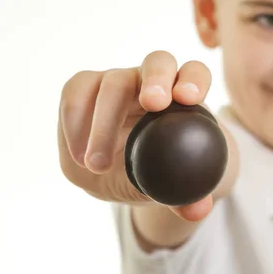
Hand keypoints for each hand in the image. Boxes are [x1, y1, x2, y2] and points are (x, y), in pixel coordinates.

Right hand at [58, 50, 216, 220]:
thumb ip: (186, 195)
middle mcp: (152, 80)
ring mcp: (118, 81)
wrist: (126, 170)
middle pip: (157, 62)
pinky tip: (79, 154)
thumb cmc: (160, 169)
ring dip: (105, 118)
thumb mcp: (175, 184)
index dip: (194, 80)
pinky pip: (76, 91)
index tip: (189, 99)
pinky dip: (74, 119)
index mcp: (182, 95)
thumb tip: (197, 211)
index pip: (194, 73)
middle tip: (153, 104)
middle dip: (156, 80)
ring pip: (112, 79)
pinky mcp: (85, 89)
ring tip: (98, 163)